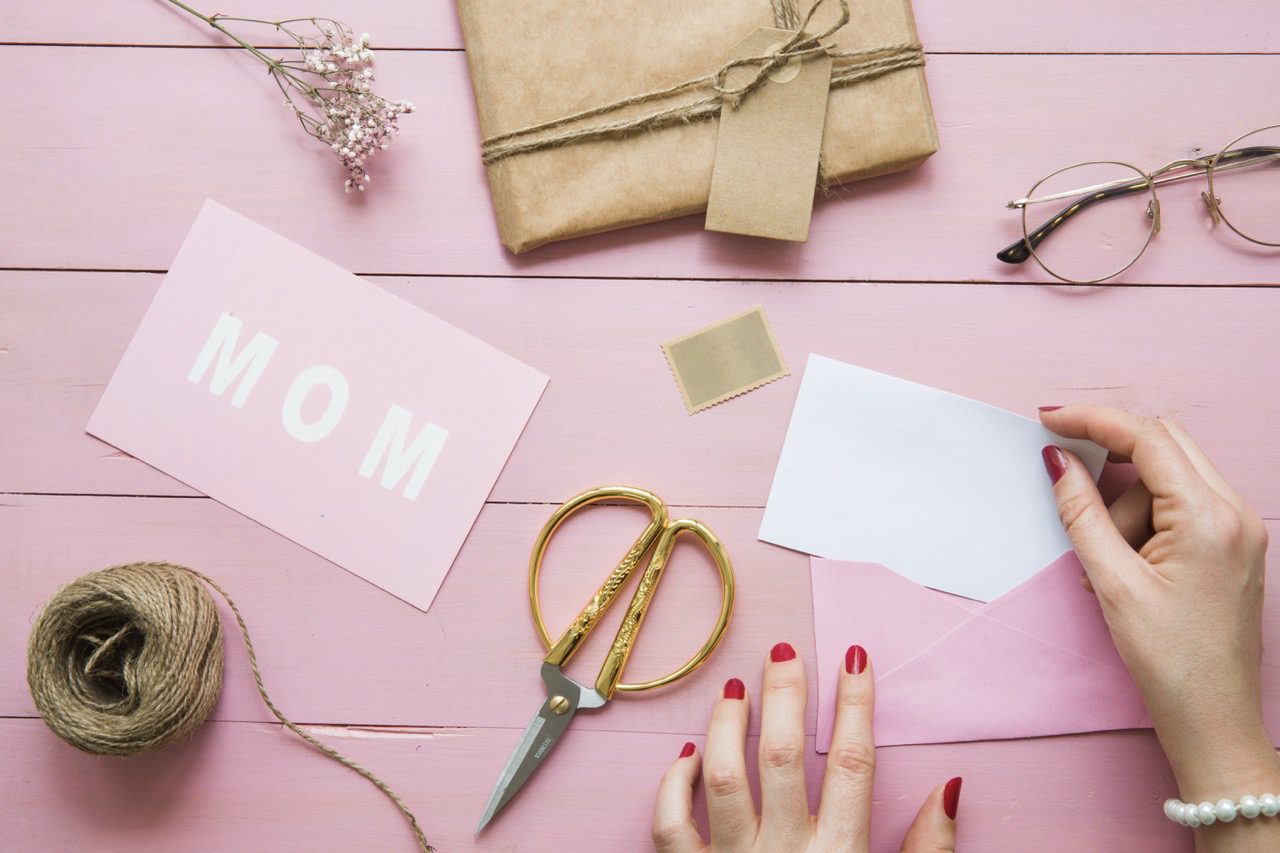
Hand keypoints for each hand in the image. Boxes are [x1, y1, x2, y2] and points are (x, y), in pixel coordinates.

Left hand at [651, 642, 960, 851]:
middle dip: (787, 695)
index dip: (857, 704)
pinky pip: (669, 825)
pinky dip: (671, 783)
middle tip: (785, 652)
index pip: (855, 764)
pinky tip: (687, 753)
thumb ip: (927, 851)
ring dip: (727, 725)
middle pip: (785, 756)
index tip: (857, 657)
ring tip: (736, 688)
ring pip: (722, 776)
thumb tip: (950, 787)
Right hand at [1040, 406, 1279, 807]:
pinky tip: (1128, 562)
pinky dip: (1145, 518)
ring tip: (1108, 561)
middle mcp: (1236, 513)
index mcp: (1209, 518)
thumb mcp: (1113, 583)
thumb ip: (1082, 513)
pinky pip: (1181, 505)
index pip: (1148, 438)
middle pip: (1165, 444)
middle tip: (1064, 469)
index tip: (1049, 419)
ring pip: (1170, 476)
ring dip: (1126, 501)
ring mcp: (1241, 528)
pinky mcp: (1234, 545)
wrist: (1213, 718)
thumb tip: (1058, 462)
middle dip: (1111, 455)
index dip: (1093, 421)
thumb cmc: (1169, 660)